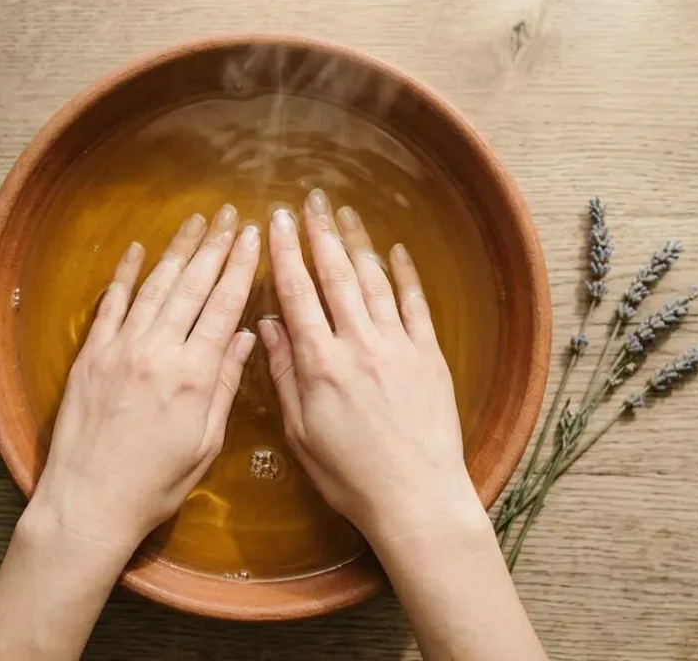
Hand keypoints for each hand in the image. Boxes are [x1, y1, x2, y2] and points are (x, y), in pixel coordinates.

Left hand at [31, 206, 260, 551]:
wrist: (89, 502)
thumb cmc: (154, 484)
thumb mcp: (205, 442)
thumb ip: (225, 385)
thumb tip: (244, 338)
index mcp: (194, 375)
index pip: (223, 306)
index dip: (241, 267)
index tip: (254, 238)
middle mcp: (157, 352)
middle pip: (192, 286)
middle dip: (216, 247)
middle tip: (232, 215)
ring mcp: (120, 350)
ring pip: (155, 286)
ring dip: (178, 250)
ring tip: (197, 222)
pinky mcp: (91, 357)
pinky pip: (111, 304)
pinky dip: (125, 275)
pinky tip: (137, 250)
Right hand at [257, 189, 480, 542]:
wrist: (415, 497)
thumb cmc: (350, 476)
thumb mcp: (301, 431)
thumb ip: (284, 374)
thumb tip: (267, 327)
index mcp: (320, 364)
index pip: (297, 293)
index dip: (284, 253)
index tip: (274, 222)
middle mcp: (359, 344)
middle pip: (335, 275)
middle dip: (319, 233)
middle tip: (309, 200)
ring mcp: (398, 346)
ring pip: (374, 280)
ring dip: (357, 243)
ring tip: (343, 213)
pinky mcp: (430, 356)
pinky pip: (415, 304)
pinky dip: (404, 274)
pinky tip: (395, 251)